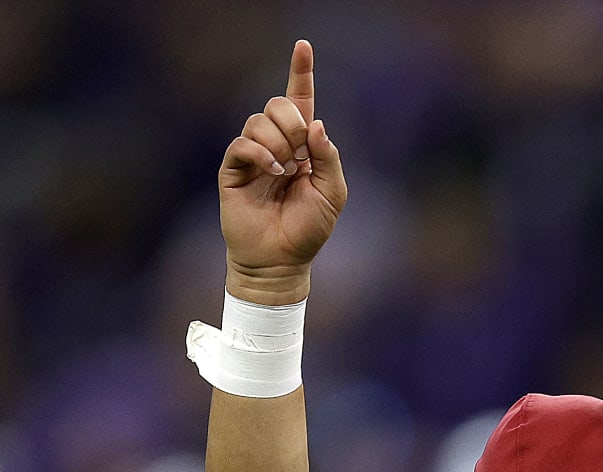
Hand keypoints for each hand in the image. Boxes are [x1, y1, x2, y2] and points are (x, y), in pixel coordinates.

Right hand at [219, 40, 346, 304]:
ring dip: (279, 142)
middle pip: (277, 104)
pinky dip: (261, 153)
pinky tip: (273, 171)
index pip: (300, 101)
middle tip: (301, 152)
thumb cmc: (309, 229)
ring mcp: (253, 155)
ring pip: (258, 120)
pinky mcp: (234, 168)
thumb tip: (314, 123)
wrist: (282, 259)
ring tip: (287, 171)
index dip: (301, 72)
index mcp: (303, 146)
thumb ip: (328, 156)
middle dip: (292, 120)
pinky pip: (243, 143)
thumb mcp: (333, 193)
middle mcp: (277, 145)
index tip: (303, 45)